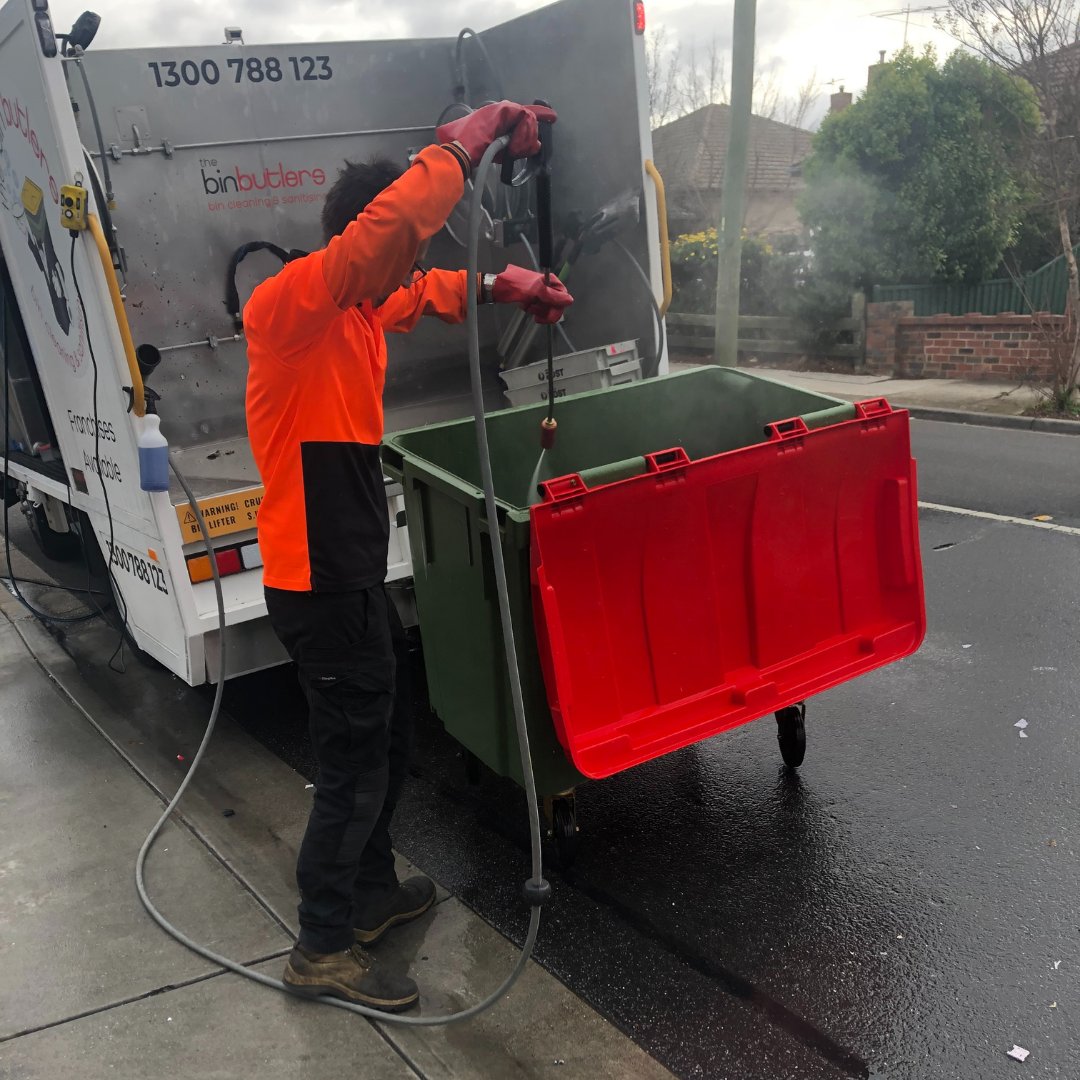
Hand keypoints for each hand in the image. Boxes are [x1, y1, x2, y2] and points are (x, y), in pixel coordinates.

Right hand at [436, 101, 557, 169]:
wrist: (463, 150)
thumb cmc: (478, 153)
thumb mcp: (503, 151)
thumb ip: (519, 146)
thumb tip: (536, 145)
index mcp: (500, 118)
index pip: (524, 113)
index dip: (540, 113)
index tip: (552, 117)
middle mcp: (503, 110)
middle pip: (529, 119)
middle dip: (529, 137)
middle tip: (518, 150)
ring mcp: (503, 108)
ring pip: (528, 119)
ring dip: (524, 139)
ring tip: (512, 149)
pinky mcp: (504, 109)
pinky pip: (523, 118)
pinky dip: (521, 135)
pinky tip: (512, 145)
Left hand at [492, 264, 572, 324]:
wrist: (499, 289)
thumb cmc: (516, 287)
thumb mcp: (536, 291)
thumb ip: (553, 296)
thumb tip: (570, 300)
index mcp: (551, 281)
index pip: (563, 298)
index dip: (557, 307)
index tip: (549, 313)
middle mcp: (548, 287)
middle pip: (556, 306)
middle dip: (546, 311)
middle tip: (535, 312)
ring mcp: (541, 294)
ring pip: (547, 310)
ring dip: (538, 311)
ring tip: (528, 307)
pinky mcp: (534, 300)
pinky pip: (539, 310)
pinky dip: (532, 311)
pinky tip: (525, 307)